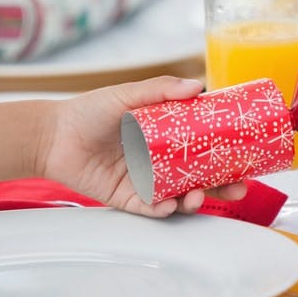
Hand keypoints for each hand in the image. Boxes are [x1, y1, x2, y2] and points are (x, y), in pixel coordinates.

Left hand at [35, 76, 245, 216]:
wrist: (51, 136)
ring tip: (197, 197)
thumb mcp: (127, 95)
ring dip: (194, 199)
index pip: (204, 144)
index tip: (246, 154)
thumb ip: (161, 90)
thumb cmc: (88, 111)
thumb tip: (197, 86)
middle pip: (200, 175)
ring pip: (180, 195)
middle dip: (222, 184)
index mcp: (165, 135)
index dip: (226, 151)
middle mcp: (160, 159)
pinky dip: (162, 210)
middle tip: (238, 186)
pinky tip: (168, 206)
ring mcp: (146, 180)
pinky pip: (151, 208)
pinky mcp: (128, 198)